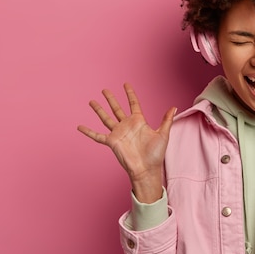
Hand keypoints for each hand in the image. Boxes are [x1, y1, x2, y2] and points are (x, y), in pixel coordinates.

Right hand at [77, 83, 175, 202]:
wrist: (146, 169)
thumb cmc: (156, 154)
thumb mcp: (163, 134)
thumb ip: (167, 120)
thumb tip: (174, 107)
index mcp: (139, 122)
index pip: (133, 104)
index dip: (130, 94)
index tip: (125, 84)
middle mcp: (127, 126)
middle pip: (117, 108)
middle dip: (111, 99)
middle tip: (104, 89)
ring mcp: (118, 133)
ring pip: (106, 118)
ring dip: (99, 110)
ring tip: (91, 101)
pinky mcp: (112, 142)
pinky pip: (97, 136)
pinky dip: (88, 132)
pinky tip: (79, 127)